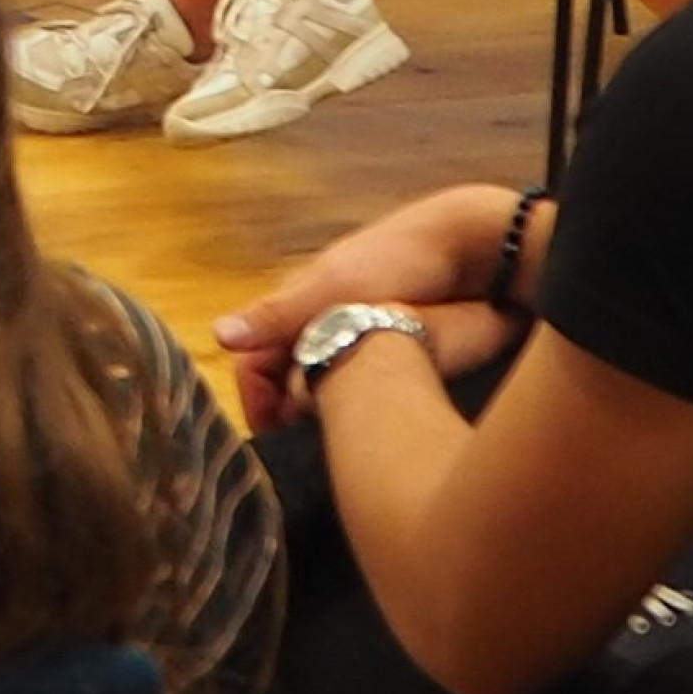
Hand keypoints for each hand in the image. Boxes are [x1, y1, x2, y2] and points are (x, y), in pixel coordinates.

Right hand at [212, 184, 527, 432]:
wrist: (474, 248)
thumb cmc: (399, 261)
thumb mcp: (335, 287)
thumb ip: (279, 314)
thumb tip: (218, 335)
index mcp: (300, 300)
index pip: (255, 358)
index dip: (256, 397)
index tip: (270, 435)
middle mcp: (322, 316)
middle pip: (285, 373)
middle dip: (285, 409)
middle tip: (301, 445)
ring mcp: (357, 329)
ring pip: (321, 379)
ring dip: (319, 408)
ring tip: (334, 438)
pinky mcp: (392, 342)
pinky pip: (357, 380)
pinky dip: (352, 402)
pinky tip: (371, 419)